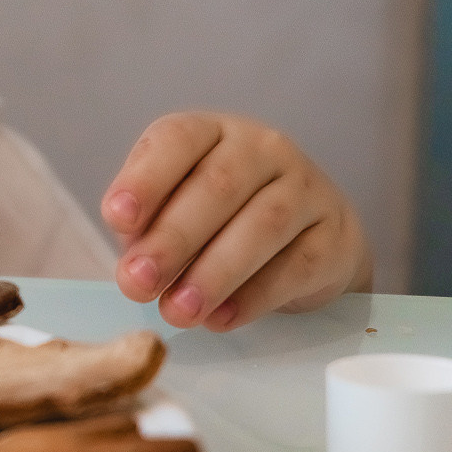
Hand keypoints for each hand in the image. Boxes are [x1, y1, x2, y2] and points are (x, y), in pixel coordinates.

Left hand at [100, 113, 371, 330]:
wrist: (310, 240)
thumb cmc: (221, 218)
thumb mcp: (176, 208)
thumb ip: (148, 227)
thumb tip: (134, 262)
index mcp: (211, 132)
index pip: (177, 139)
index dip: (145, 178)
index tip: (115, 218)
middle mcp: (262, 148)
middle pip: (218, 187)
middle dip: (172, 239)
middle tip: (137, 284)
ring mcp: (306, 187)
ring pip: (261, 226)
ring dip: (213, 274)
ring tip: (178, 312)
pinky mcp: (336, 235)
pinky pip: (296, 265)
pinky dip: (254, 297)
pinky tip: (221, 319)